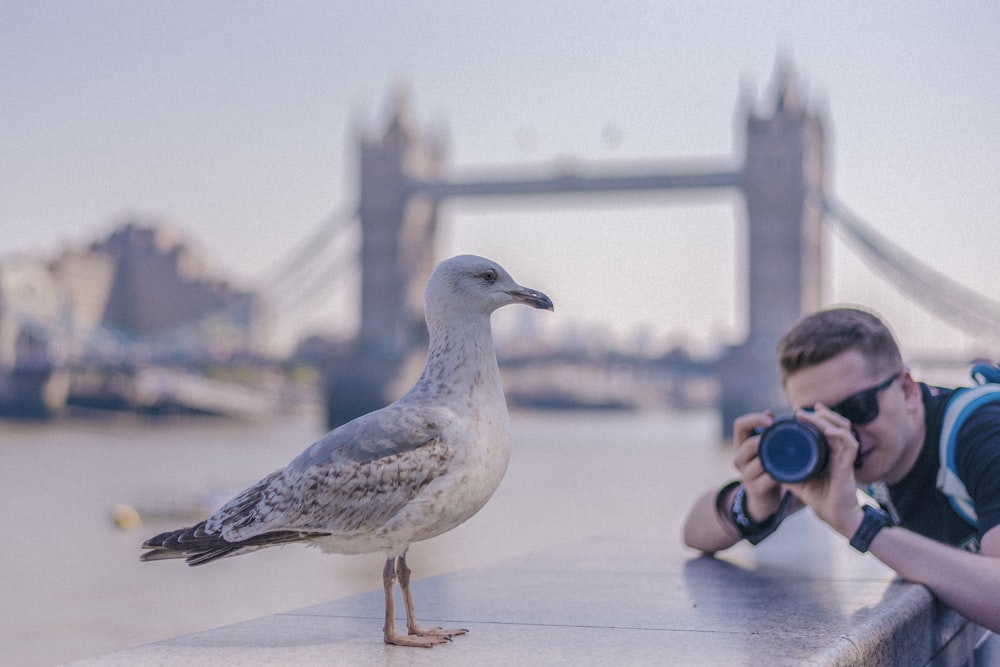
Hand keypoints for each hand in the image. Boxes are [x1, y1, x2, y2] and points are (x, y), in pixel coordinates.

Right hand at [731, 411, 783, 521]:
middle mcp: (739, 458)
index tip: (771, 419)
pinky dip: (782, 473)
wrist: (763, 499)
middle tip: (785, 438)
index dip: (755, 419)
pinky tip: (792, 471)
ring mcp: (746, 475)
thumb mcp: (765, 449)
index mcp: (741, 445)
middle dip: (767, 440)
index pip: (740, 425)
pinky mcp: (756, 489)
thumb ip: (769, 433)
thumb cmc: (768, 468)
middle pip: (749, 443)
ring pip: (759, 461)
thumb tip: (775, 412)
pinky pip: (769, 477)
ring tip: (790, 455)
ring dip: (775, 458)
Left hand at [785, 405, 864, 536]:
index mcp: (830, 454)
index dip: (818, 419)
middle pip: (837, 425)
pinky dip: (838, 434)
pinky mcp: (848, 466)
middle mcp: (839, 453)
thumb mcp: (800, 482)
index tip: (801, 413)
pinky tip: (826, 430)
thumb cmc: (822, 500)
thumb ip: (788, 471)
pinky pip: (848, 444)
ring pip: (843, 429)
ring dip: (828, 420)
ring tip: (813, 414)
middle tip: (803, 410)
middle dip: (823, 414)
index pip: (828, 430)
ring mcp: (845, 458)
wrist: (836, 518)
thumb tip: (768, 464)